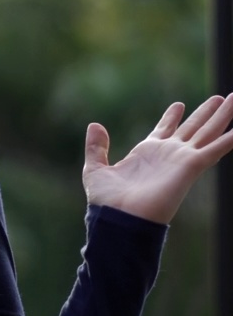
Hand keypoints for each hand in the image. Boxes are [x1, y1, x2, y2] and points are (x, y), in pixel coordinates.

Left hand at [83, 95, 232, 223]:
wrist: (119, 218)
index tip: (179, 104)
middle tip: (221, 97)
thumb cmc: (107, 201)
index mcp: (146, 153)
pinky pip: (215, 149)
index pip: (164, 130)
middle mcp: (168, 154)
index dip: (172, 117)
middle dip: (206, 113)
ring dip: (223, 116)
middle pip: (193, 128)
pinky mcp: (191, 167)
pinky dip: (229, 140)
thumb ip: (96, 147)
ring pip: (208, 133)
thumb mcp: (95, 168)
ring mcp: (181, 159)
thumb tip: (95, 125)